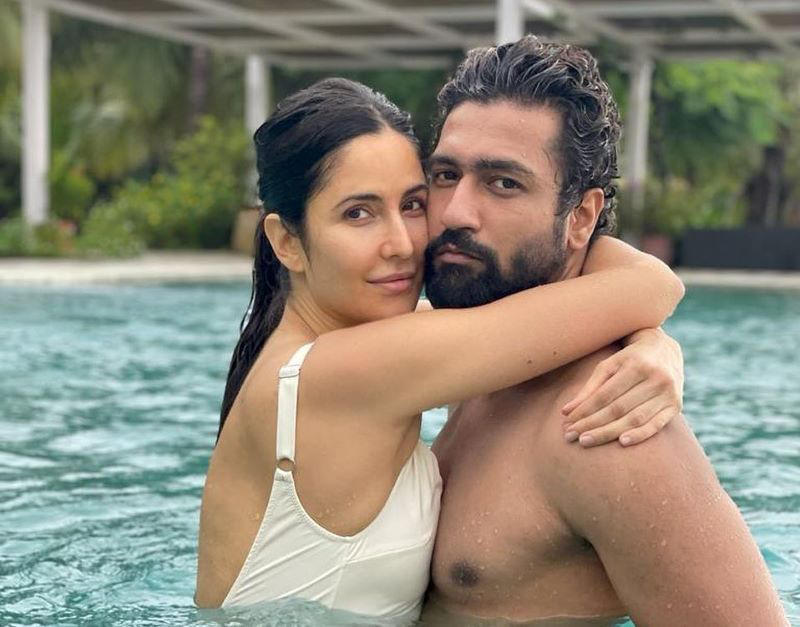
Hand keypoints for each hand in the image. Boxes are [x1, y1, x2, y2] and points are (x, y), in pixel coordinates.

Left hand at [561, 327, 683, 446]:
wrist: (664, 350)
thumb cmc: (629, 359)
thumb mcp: (609, 366)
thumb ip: (589, 388)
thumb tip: (565, 411)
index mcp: (636, 365)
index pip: (605, 394)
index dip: (585, 411)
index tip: (567, 424)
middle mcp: (655, 378)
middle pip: (618, 408)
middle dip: (593, 424)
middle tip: (572, 436)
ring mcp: (668, 393)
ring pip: (634, 418)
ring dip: (609, 433)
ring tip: (586, 441)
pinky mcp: (675, 406)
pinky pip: (656, 425)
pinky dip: (639, 435)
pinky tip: (621, 443)